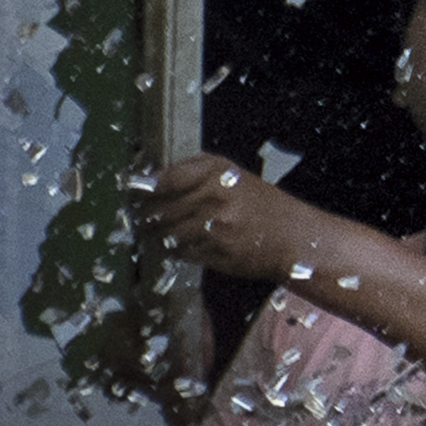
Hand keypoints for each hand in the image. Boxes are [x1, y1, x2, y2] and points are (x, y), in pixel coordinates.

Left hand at [142, 153, 345, 282]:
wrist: (293, 238)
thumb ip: (194, 170)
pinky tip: (183, 242)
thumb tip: (151, 178)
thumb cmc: (261, 203)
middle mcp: (213, 199)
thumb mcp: (233, 173)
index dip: (143, 186)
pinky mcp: (212, 254)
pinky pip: (179, 252)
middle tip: (138, 214)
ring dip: (157, 233)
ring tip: (156, 230)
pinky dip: (175, 248)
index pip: (165, 179)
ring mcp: (212, 229)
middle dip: (145, 213)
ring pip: (165, 233)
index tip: (132, 189)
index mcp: (217, 173)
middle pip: (158, 209)